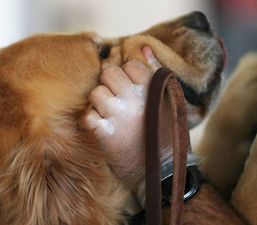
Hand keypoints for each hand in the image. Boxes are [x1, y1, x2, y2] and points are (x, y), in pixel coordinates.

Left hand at [81, 46, 172, 191]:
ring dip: (100, 103)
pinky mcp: (105, 135)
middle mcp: (135, 99)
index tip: (132, 90)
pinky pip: (87, 116)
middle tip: (118, 101)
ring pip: (95, 93)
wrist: (162, 171)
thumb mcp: (170, 99)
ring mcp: (119, 116)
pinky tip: (103, 128)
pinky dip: (92, 121)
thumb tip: (143, 46)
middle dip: (111, 85)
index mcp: (152, 88)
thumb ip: (155, 70)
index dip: (128, 75)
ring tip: (111, 116)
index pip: (129, 64)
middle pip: (108, 73)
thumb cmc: (167, 132)